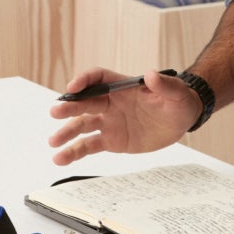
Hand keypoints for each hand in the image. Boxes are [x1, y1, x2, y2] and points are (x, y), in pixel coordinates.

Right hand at [45, 68, 200, 165]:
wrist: (180, 122)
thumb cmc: (178, 102)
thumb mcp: (177, 93)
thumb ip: (164, 85)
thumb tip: (151, 75)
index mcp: (121, 87)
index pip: (97, 78)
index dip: (84, 80)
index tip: (73, 88)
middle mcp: (110, 102)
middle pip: (85, 102)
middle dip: (70, 106)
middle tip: (56, 112)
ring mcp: (108, 122)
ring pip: (82, 126)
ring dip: (66, 133)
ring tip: (53, 143)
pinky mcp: (110, 140)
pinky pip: (89, 146)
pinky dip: (74, 153)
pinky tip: (60, 159)